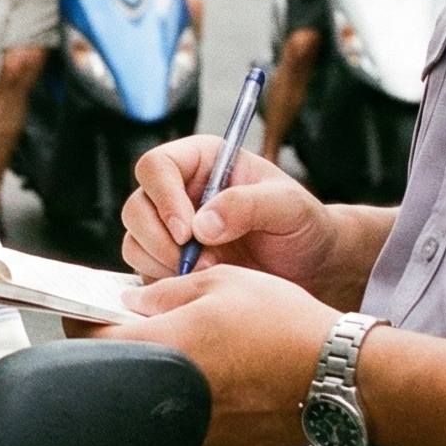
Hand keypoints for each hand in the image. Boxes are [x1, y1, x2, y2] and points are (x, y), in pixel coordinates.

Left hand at [74, 266, 335, 445]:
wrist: (343, 378)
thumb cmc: (288, 326)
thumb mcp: (224, 282)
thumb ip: (167, 292)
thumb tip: (133, 301)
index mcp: (164, 345)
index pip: (91, 337)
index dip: (85, 319)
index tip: (88, 309)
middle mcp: (171, 394)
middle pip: (126, 370)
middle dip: (136, 345)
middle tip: (157, 322)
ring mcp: (195, 427)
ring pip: (163, 393)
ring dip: (172, 369)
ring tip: (214, 346)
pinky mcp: (220, 444)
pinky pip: (195, 415)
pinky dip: (203, 394)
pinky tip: (237, 374)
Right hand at [117, 137, 365, 305]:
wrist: (310, 267)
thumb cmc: (303, 226)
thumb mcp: (288, 206)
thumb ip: (246, 205)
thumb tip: (202, 224)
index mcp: (201, 162)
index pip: (156, 166)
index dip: (164, 197)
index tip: (188, 230)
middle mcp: (178, 191)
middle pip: (137, 207)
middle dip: (162, 240)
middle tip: (201, 261)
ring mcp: (169, 229)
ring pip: (135, 241)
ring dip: (164, 264)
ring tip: (210, 271)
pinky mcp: (167, 262)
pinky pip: (144, 271)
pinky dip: (165, 282)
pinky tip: (201, 284)